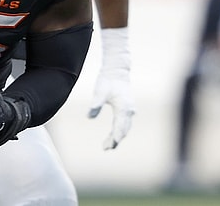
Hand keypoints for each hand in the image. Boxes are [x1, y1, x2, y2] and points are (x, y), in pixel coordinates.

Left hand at [88, 27, 134, 149]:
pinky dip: (119, 130)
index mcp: (123, 108)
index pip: (119, 128)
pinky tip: (113, 135)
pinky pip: (124, 123)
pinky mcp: (127, 108)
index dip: (114, 138)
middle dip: (115, 140)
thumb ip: (95, 104)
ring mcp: (130, 109)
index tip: (109, 147)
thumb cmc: (108, 80)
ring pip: (125, 127)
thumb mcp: (100, 91)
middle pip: (123, 130)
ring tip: (107, 145)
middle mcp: (129, 111)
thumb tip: (89, 117)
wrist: (117, 71)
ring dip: (117, 136)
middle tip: (106, 148)